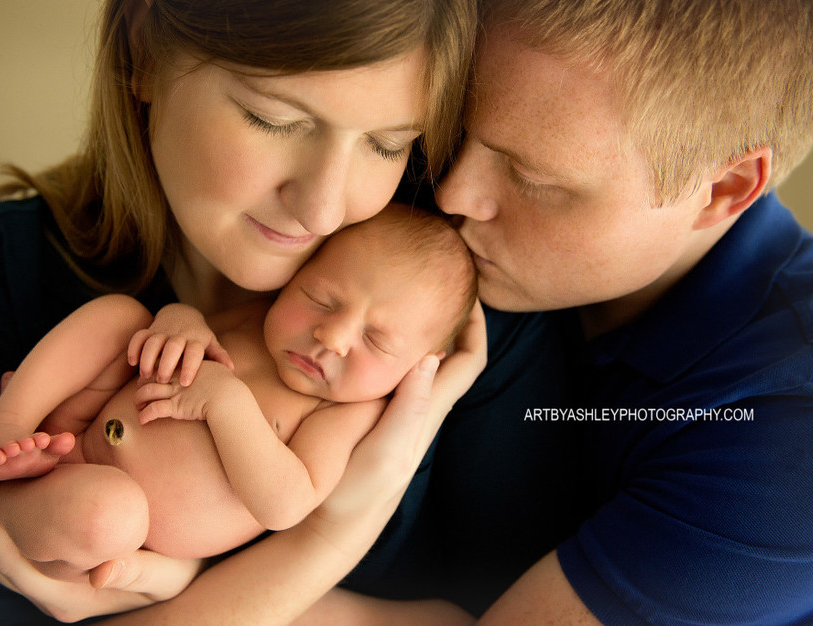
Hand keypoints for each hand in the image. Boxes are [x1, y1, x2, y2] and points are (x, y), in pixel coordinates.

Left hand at [0, 457, 202, 621]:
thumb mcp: (167, 574)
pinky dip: (5, 509)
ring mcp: (52, 579)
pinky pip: (19, 538)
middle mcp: (50, 592)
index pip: (9, 560)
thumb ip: (136, 572)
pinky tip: (8, 481)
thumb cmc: (182, 572)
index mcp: (65, 598)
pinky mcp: (59, 561)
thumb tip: (99, 572)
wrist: (189, 575)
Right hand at [128, 303, 233, 384]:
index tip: (186, 383)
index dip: (190, 366)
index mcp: (195, 340)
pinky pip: (139, 336)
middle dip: (167, 363)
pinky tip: (132, 363)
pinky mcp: (149, 330)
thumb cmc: (198, 335)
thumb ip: (219, 355)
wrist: (182, 312)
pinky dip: (134, 348)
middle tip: (163, 381)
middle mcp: (178, 335)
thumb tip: (231, 369)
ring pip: (153, 342)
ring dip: (148, 358)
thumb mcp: (210, 342)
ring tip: (145, 376)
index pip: (194, 352)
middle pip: (173, 346)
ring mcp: (162, 331)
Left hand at [133, 361, 238, 424]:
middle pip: (150, 376)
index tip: (150, 376)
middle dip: (141, 384)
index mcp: (185, 365)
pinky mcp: (175, 406)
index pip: (161, 362)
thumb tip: (224, 364)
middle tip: (139, 391)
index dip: (153, 368)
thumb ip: (216, 363)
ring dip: (138, 400)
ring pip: (146, 392)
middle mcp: (176, 377)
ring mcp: (174, 392)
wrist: (229, 396)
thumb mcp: (219, 367)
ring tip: (137, 406)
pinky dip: (145, 415)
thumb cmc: (227, 384)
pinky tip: (143, 420)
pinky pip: (153, 410)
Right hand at [308, 300, 485, 545]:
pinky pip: (399, 373)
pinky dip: (395, 348)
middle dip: (452, 317)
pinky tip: (372, 337)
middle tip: (435, 280)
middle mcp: (422, 407)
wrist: (335, 526)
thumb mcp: (386, 450)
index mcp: (429, 409)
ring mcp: (402, 413)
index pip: (469, 360)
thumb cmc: (359, 493)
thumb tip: (431, 354)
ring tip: (406, 296)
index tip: (465, 288)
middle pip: (453, 354)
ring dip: (425, 329)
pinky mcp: (379, 417)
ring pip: (426, 362)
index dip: (477, 324)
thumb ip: (409, 406)